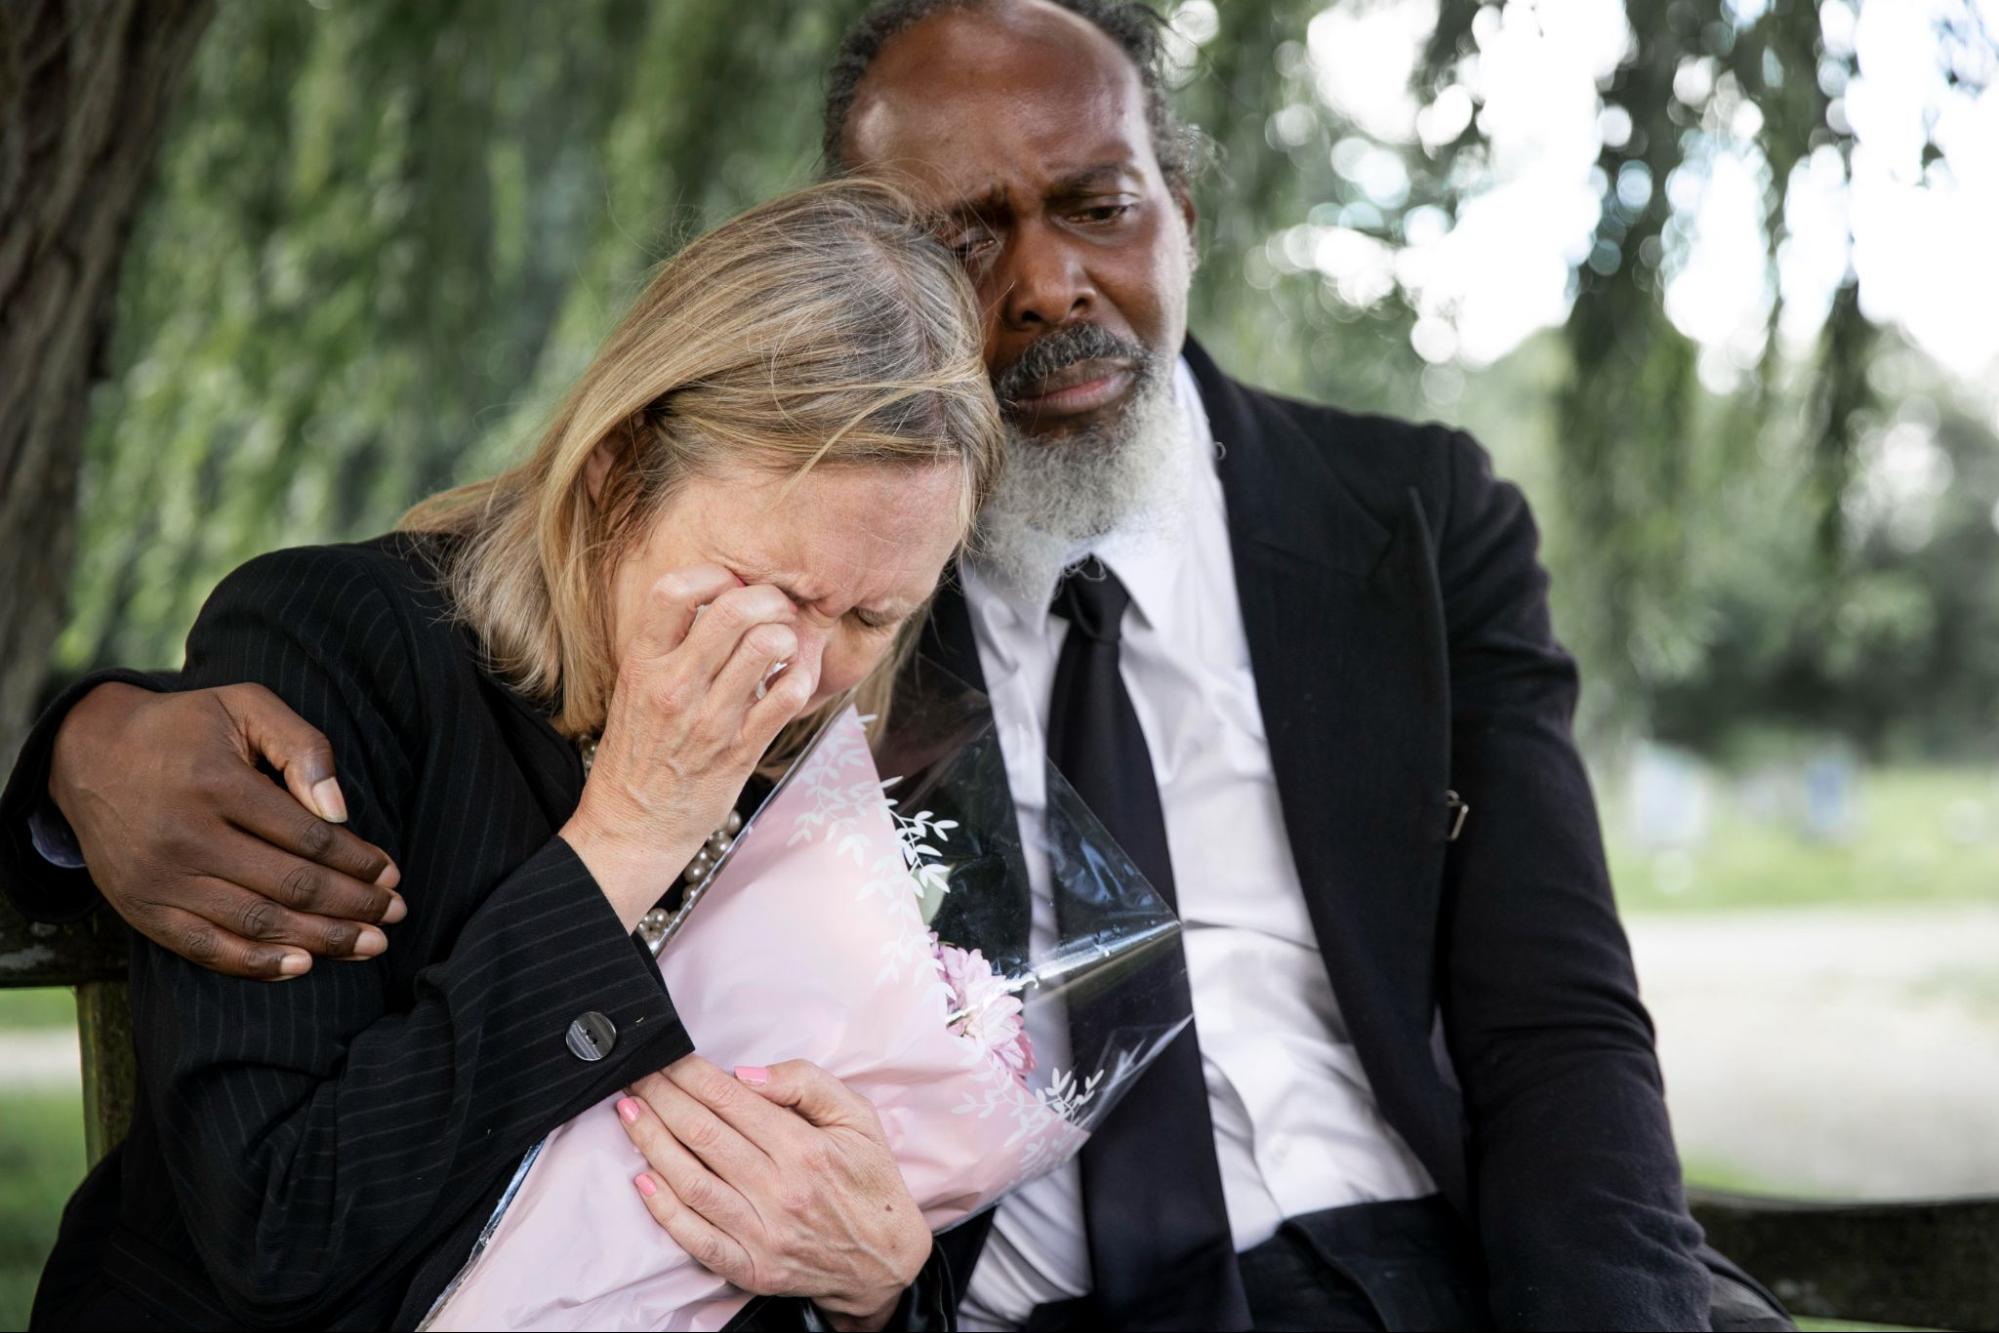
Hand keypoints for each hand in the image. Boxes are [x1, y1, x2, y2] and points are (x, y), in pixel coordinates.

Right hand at [46, 682, 403, 979]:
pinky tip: (303, 965)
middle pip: (289, 885)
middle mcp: (185, 837)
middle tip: (395, 913)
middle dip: (353, 905)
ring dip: (321, 940)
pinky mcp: (141, 908)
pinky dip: (257, 964)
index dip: (358, 861)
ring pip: (256, 922)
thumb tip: (340, 812)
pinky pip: (206, 948)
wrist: (89, 754)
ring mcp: (161, 879)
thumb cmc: (185, 728)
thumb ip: (302, 746)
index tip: (392, 874)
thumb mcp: (245, 706)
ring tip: (369, 944)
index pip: (308, 837)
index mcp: (217, 784)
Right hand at [559, 568, 818, 929]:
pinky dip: (802, 677)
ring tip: (786, 645)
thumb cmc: (637, 754)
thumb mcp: (634, 690)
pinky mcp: (741, 750)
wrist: (632, 826)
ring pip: (766, 647)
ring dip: (788, 636)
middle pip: (734, 610)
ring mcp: (710, 719)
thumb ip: (668, 648)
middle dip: (768, 598)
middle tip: (777, 609)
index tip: (730, 585)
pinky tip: (794, 678)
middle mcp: (675, 686)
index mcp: (643, 665)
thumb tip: (716, 604)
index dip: (712, 576)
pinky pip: (788, 697)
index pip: (673, 592)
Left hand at [617, 1056, 929, 1330]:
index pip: (730, 1101)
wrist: (885, 1259)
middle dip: (662, 1098)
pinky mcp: (751, 1267)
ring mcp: (762, 1233)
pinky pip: (697, 1238)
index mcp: (805, 1148)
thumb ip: (806, 1084)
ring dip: (651, 1143)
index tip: (667, 1058)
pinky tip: (642, 1180)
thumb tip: (746, 1075)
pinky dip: (665, 1211)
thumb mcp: (857, 1116)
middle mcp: (780, 1190)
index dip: (690, 1075)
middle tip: (637, 1075)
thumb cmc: (869, 1180)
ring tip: (630, 1113)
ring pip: (691, 1182)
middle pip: (703, 1135)